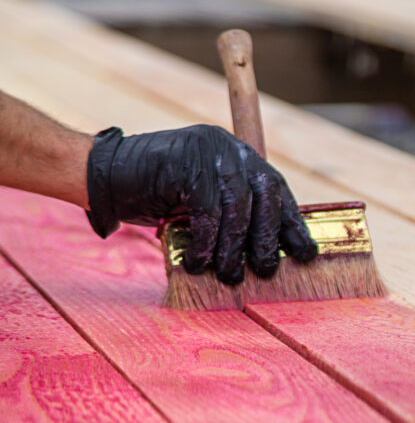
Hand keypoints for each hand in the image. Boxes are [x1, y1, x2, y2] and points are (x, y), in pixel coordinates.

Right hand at [85, 125, 316, 284]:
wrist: (101, 175)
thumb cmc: (154, 196)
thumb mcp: (203, 203)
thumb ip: (233, 216)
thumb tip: (269, 254)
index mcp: (239, 154)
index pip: (276, 189)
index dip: (292, 222)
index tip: (306, 252)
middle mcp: (228, 148)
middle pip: (264, 195)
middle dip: (269, 236)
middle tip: (267, 269)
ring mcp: (207, 150)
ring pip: (237, 206)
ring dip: (235, 247)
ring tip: (230, 274)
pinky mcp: (186, 163)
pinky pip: (207, 211)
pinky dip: (206, 242)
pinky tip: (199, 263)